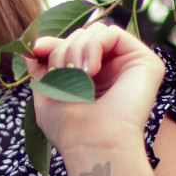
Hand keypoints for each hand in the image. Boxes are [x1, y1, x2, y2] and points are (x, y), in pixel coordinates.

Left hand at [25, 22, 165, 160]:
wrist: (94, 144)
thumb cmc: (70, 129)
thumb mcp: (48, 94)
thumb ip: (41, 69)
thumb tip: (29, 46)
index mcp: (93, 79)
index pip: (72, 46)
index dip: (53, 45)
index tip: (35, 49)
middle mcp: (113, 70)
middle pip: (81, 35)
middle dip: (63, 51)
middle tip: (65, 76)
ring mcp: (130, 65)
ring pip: (96, 31)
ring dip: (77, 49)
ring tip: (80, 76)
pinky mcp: (146, 62)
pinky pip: (113, 32)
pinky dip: (94, 45)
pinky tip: (91, 70)